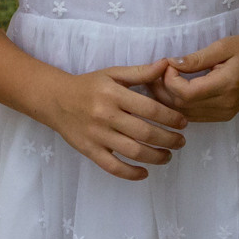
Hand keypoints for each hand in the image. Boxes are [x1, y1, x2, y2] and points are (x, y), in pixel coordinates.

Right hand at [31, 61, 186, 179]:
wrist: (55, 100)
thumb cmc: (89, 85)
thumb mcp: (113, 73)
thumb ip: (141, 72)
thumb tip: (167, 64)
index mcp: (114, 94)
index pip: (150, 109)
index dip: (171, 118)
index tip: (183, 123)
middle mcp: (105, 115)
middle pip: (145, 133)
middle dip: (169, 140)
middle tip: (181, 142)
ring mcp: (97, 135)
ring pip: (132, 152)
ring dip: (156, 157)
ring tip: (168, 156)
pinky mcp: (89, 150)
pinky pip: (112, 167)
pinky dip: (131, 173)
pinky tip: (145, 172)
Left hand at [158, 36, 238, 122]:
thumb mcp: (222, 46)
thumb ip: (196, 58)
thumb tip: (171, 64)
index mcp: (227, 85)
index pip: (187, 93)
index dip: (170, 81)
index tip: (168, 64)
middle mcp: (226, 104)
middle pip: (183, 106)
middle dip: (163, 90)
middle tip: (154, 73)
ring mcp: (225, 113)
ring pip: (184, 114)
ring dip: (168, 100)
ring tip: (157, 82)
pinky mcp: (223, 116)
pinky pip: (193, 116)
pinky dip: (179, 105)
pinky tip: (171, 91)